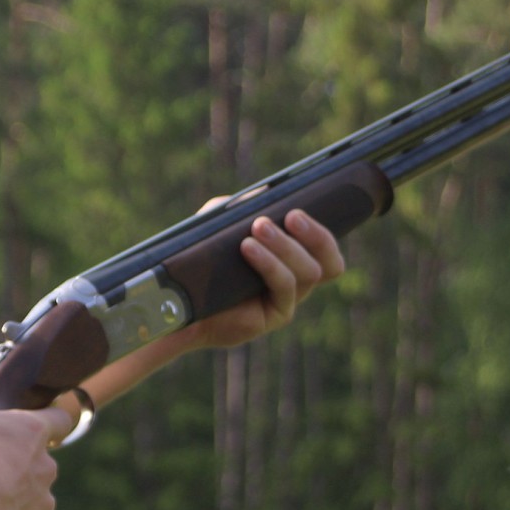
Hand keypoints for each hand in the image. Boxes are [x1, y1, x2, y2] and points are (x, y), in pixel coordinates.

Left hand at [184, 206, 344, 350]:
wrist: (179, 298)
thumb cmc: (203, 260)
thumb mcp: (222, 224)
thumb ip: (243, 207)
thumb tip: (263, 195)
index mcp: (292, 259)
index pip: (326, 250)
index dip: (323, 231)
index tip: (301, 209)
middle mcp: (296, 281)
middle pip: (330, 263)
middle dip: (315, 235)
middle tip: (291, 215)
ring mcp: (288, 299)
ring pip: (309, 271)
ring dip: (286, 245)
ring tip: (258, 226)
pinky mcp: (275, 315)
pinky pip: (285, 286)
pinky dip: (270, 263)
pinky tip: (248, 247)